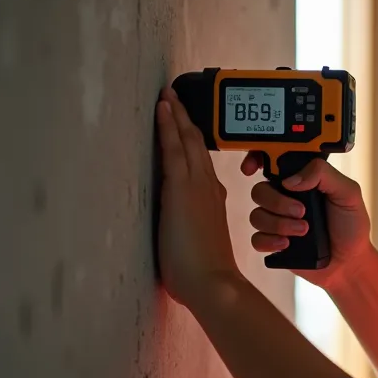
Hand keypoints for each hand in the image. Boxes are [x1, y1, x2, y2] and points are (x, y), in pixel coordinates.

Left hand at [155, 87, 242, 308]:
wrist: (213, 282)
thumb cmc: (205, 273)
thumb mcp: (201, 242)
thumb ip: (195, 227)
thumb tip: (185, 224)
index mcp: (213, 199)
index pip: (201, 163)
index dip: (194, 141)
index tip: (188, 125)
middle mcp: (209, 187)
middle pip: (197, 144)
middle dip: (186, 118)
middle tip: (177, 95)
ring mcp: (197, 185)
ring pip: (187, 140)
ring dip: (177, 115)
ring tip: (168, 95)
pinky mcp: (181, 188)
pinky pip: (174, 148)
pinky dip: (169, 125)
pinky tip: (163, 108)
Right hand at [240, 154, 373, 291]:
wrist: (350, 261)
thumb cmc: (351, 225)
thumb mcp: (348, 193)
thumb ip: (324, 175)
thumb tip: (292, 179)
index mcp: (301, 181)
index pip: (272, 163)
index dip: (255, 160)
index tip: (252, 168)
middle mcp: (285, 198)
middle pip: (260, 191)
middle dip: (277, 202)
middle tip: (302, 212)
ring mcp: (278, 221)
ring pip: (257, 216)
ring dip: (278, 223)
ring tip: (304, 231)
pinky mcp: (274, 243)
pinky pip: (256, 239)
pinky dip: (269, 241)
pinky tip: (287, 244)